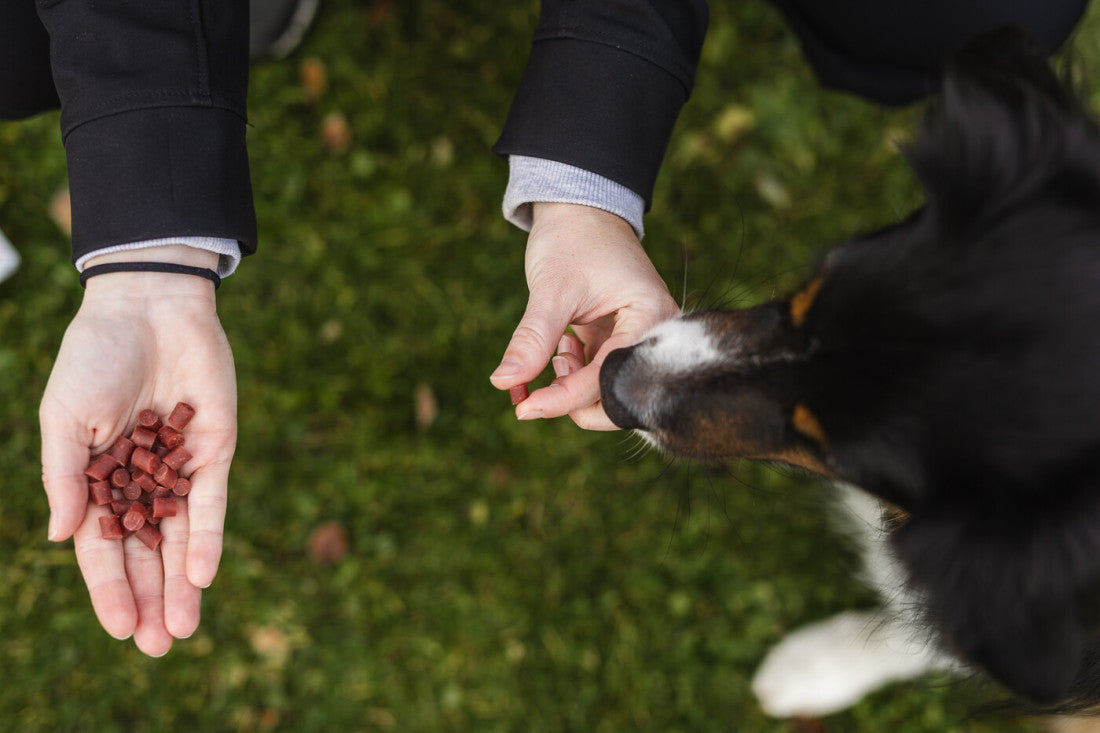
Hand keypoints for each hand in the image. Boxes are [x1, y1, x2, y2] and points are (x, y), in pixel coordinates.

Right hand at [40, 246, 235, 655]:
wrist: (149, 307)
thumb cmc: (95, 357)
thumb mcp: (65, 419)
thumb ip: (66, 477)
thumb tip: (62, 537)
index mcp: (96, 478)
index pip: (102, 546)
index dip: (110, 588)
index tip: (121, 629)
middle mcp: (139, 481)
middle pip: (145, 552)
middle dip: (150, 598)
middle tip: (158, 646)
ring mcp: (178, 469)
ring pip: (180, 537)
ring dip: (181, 583)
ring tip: (183, 628)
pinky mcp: (214, 450)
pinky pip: (211, 502)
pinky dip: (207, 537)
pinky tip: (203, 574)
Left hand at [490, 202, 678, 429]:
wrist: (581, 209)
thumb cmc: (573, 238)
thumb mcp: (551, 289)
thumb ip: (532, 340)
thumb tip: (504, 383)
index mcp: (653, 318)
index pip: (612, 378)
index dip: (567, 399)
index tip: (524, 408)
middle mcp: (656, 336)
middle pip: (619, 398)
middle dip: (575, 399)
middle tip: (538, 379)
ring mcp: (641, 342)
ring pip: (608, 394)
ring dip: (573, 387)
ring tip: (558, 349)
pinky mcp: (622, 344)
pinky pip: (600, 378)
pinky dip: (573, 377)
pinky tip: (562, 348)